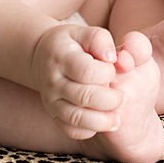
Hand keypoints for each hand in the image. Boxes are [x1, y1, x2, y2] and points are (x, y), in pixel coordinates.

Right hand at [30, 23, 122, 138]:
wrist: (42, 56)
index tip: (112, 69)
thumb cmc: (71, 44)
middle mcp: (53, 81)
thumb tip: (113, 57)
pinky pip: (72, 130)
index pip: (87, 71)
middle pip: (84, 96)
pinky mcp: (54, 116)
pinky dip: (89, 130)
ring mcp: (51, 100)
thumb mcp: (83, 32)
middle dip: (110, 99)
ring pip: (77, 118)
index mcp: (61, 56)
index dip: (107, 72)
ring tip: (117, 117)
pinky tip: (100, 120)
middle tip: (120, 96)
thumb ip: (100, 39)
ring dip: (103, 121)